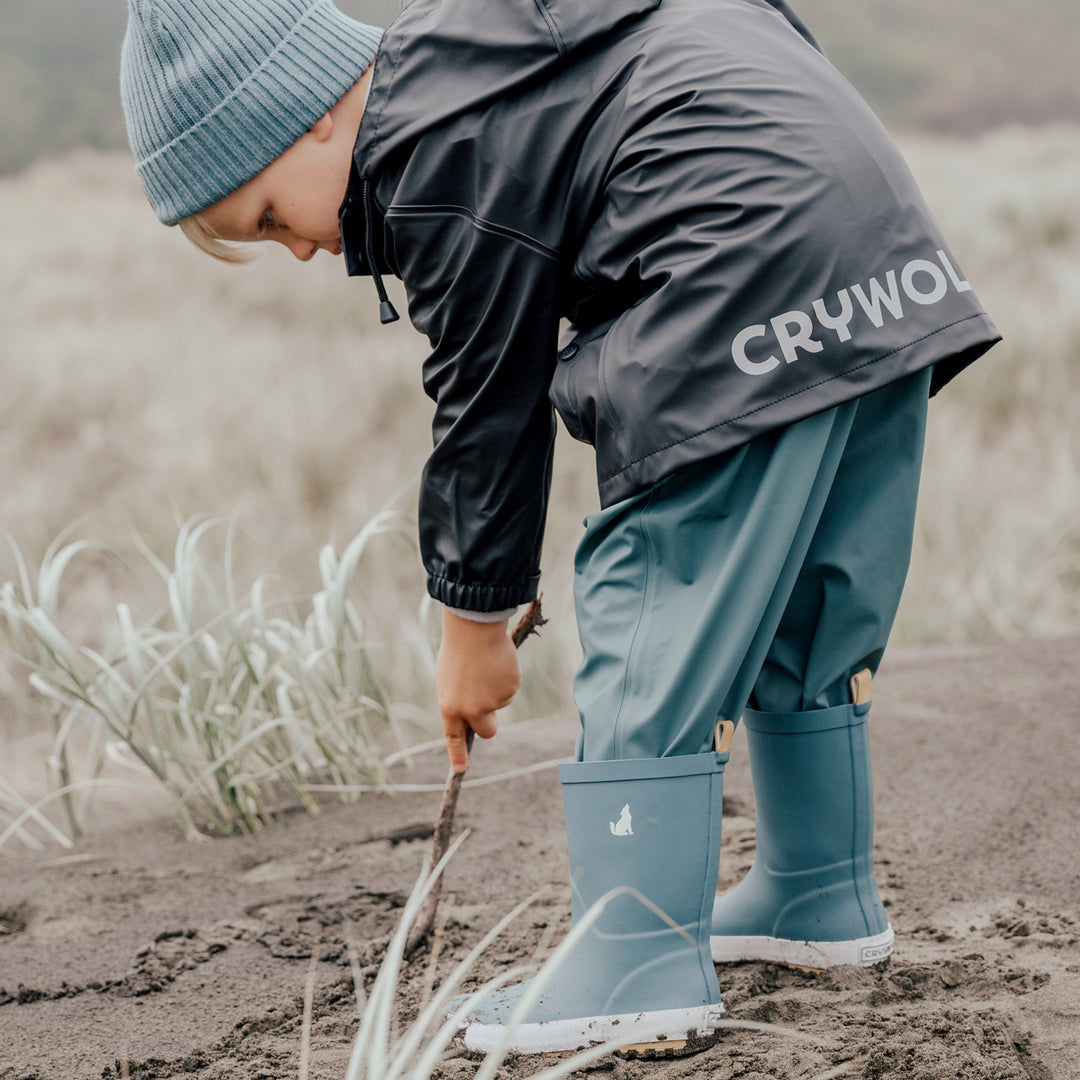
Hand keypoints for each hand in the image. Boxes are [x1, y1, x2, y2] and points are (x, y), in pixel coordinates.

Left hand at [435, 610, 520, 772]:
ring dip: (496, 687)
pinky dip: (506, 676)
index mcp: (450, 707)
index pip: (453, 737)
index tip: (460, 769)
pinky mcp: (511, 689)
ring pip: (500, 702)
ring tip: (485, 664)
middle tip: (490, 708)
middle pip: (488, 730)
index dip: (457, 755)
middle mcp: (472, 710)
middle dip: (491, 724)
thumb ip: (459, 699)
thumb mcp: (449, 678)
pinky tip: (497, 661)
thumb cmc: (458, 649)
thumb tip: (475, 712)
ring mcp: (494, 701)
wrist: (475, 628)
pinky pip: (510, 687)